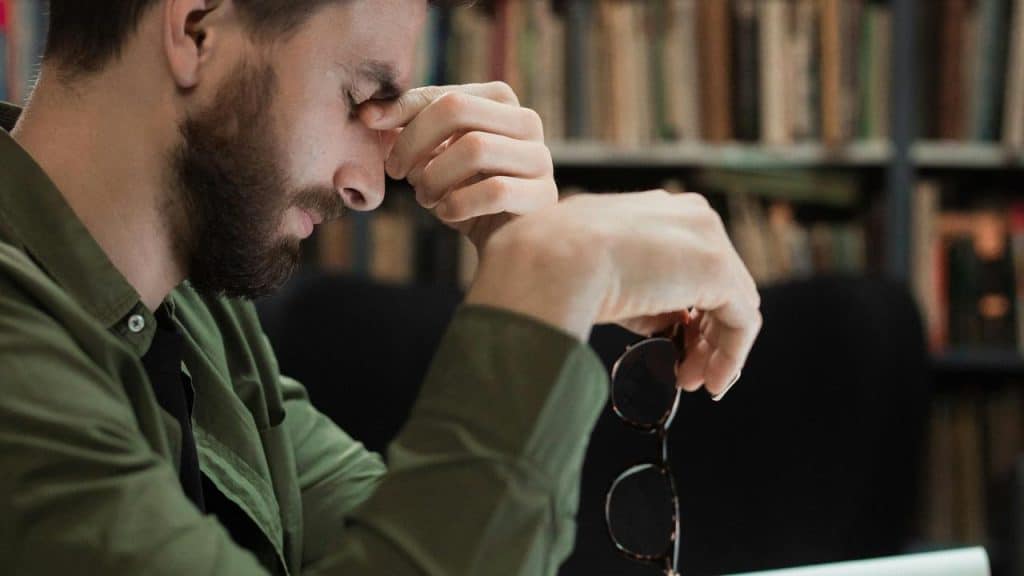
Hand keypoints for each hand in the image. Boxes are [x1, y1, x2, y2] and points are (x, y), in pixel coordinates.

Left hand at [360, 82, 556, 249]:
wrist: (503, 243)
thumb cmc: (464, 192)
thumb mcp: (434, 155)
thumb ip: (410, 128)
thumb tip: (368, 114)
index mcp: (500, 102)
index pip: (444, 93)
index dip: (402, 109)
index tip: (368, 122)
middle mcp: (527, 122)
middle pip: (458, 110)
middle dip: (415, 140)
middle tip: (397, 171)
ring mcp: (540, 158)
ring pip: (475, 148)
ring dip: (435, 178)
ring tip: (425, 198)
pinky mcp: (543, 196)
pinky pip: (494, 191)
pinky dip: (459, 204)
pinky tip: (448, 214)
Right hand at [467, 190, 761, 398]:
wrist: (548, 261)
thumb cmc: (549, 268)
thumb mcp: (593, 273)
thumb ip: (633, 293)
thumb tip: (659, 326)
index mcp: (655, 209)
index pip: (688, 264)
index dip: (684, 310)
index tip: (669, 347)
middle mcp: (688, 215)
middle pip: (716, 283)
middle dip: (703, 333)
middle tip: (685, 374)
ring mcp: (706, 239)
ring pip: (732, 303)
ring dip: (716, 349)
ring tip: (694, 383)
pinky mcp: (717, 270)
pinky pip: (741, 321)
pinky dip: (731, 356)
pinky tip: (712, 382)